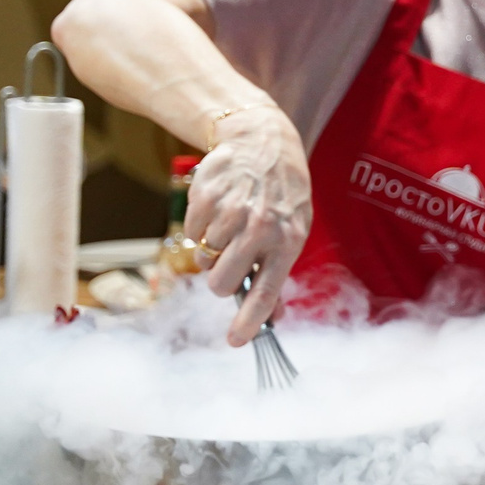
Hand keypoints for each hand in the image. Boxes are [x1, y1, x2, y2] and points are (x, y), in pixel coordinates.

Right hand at [184, 106, 311, 346]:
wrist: (262, 143)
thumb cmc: (281, 196)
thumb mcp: (293, 230)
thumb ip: (277, 273)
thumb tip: (271, 319)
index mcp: (288, 240)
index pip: (268, 290)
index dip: (250, 320)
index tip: (236, 341)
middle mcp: (261, 228)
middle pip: (223, 282)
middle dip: (220, 282)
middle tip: (228, 264)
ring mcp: (232, 212)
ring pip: (204, 259)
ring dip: (212, 250)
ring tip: (230, 225)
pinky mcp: (206, 197)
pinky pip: (192, 232)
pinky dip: (201, 227)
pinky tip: (219, 208)